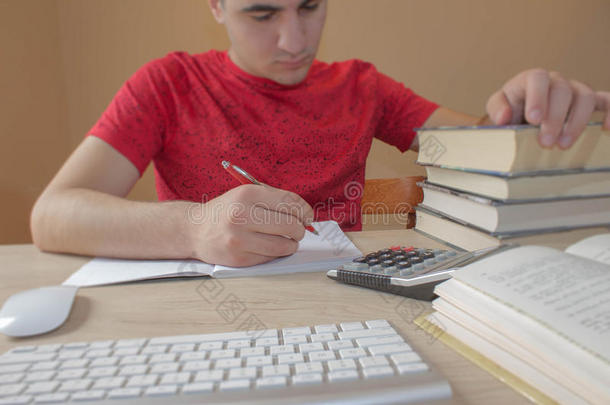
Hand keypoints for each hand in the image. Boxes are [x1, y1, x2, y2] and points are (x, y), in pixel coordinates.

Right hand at [187, 184, 314, 266]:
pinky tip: (267, 245)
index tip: (307, 216)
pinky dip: (275, 252)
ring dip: (291, 244)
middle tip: (297, 229)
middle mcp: (241, 216)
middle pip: (290, 225)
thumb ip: (276, 200)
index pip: (290, 203)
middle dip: (300, 229)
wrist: (195, 229)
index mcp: (247, 194)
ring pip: (284, 245)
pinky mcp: (239, 258)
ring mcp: (239, 239)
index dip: (305, 211)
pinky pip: (271, 257)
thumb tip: (306, 214)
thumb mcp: (248, 194)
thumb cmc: (227, 210)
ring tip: (285, 239)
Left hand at [486, 68, 609, 148]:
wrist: (521, 116)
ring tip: (563, 145)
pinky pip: (607, 102)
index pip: (538, 78)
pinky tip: (606, 129)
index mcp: (532, 79)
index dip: (538, 97)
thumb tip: (504, 118)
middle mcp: (556, 81)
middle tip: (546, 143)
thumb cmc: (510, 109)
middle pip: (563, 91)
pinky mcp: (590, 103)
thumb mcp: (497, 107)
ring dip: (577, 122)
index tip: (533, 119)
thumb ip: (498, 109)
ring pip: (585, 97)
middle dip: (555, 118)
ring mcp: (575, 90)